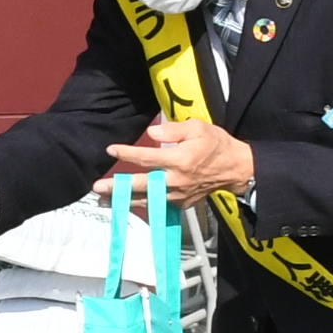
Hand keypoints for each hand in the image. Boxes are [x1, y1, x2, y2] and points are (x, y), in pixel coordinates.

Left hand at [105, 118, 256, 198]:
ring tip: (103, 201)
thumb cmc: (216, 145)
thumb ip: (173, 130)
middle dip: (117, 187)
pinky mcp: (181, 204)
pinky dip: (141, 205)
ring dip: (123, 201)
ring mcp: (178, 195)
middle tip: (97, 187)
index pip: (147, 158)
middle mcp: (176, 180)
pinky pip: (157, 205)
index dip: (127, 153)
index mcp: (180, 160)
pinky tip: (125, 204)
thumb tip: (152, 134)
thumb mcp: (198, 128)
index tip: (111, 149)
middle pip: (141, 185)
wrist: (235, 169)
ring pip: (146, 200)